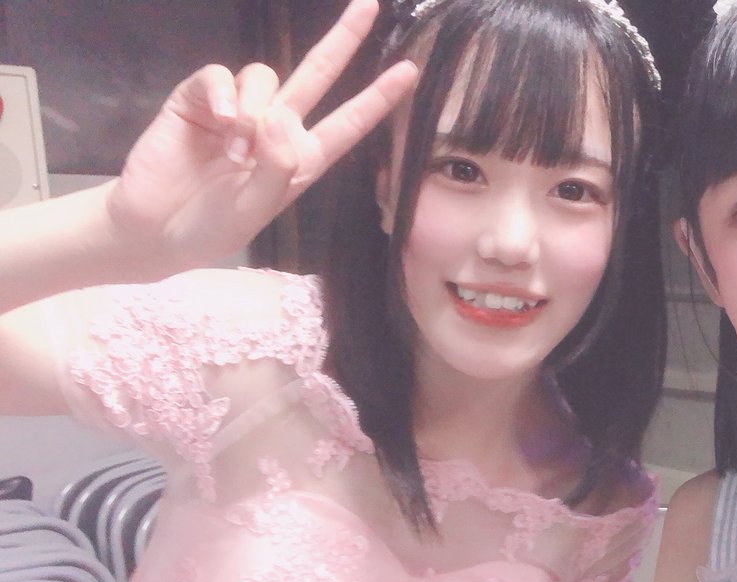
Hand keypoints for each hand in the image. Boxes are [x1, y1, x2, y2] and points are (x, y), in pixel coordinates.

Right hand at [105, 0, 417, 275]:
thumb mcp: (256, 210)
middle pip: (317, 73)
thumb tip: (279, 119)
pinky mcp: (200, 100)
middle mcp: (276, 128)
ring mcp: (238, 110)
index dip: (378, 97)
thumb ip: (277, 167)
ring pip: (265, 76)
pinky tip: (219, 124)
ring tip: (234, 150)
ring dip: (254, 110)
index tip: (409, 70)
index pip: (349, 123)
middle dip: (343, 38)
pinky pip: (221, 76)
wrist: (152, 229)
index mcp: (301, 158)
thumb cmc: (210, 227)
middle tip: (370, 4)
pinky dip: (223, 95)